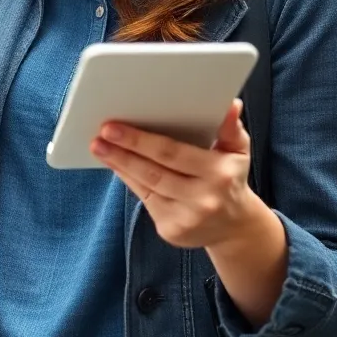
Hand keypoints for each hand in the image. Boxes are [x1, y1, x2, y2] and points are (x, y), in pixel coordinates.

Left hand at [91, 100, 260, 249]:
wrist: (235, 226)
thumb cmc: (230, 178)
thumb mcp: (237, 151)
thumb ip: (230, 128)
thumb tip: (231, 105)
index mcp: (219, 173)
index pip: (172, 153)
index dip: (139, 140)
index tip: (113, 127)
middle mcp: (204, 199)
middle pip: (153, 171)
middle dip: (123, 152)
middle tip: (100, 135)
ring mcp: (186, 218)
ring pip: (145, 185)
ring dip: (119, 165)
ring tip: (99, 147)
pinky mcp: (172, 230)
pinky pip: (144, 198)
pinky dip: (128, 179)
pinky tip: (115, 165)